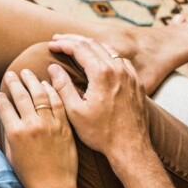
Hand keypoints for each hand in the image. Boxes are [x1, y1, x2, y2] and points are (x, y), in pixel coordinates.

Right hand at [0, 69, 77, 187]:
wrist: (54, 187)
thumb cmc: (30, 175)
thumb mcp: (11, 155)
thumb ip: (8, 135)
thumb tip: (6, 117)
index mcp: (15, 133)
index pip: (4, 106)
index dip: (0, 98)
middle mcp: (32, 125)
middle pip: (21, 95)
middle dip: (14, 82)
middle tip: (11, 74)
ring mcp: (49, 124)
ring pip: (39, 94)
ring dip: (32, 81)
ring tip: (27, 73)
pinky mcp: (64, 126)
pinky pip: (57, 102)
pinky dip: (51, 91)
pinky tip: (46, 84)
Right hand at [46, 36, 150, 157]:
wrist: (130, 147)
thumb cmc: (101, 134)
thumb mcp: (75, 112)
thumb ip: (62, 87)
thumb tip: (53, 68)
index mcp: (101, 74)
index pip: (79, 48)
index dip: (63, 44)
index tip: (50, 44)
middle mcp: (118, 69)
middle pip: (93, 44)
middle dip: (74, 40)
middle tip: (58, 39)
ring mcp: (130, 75)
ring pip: (108, 49)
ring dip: (90, 45)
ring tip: (76, 45)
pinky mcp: (136, 82)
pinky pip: (121, 60)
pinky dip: (106, 54)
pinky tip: (100, 59)